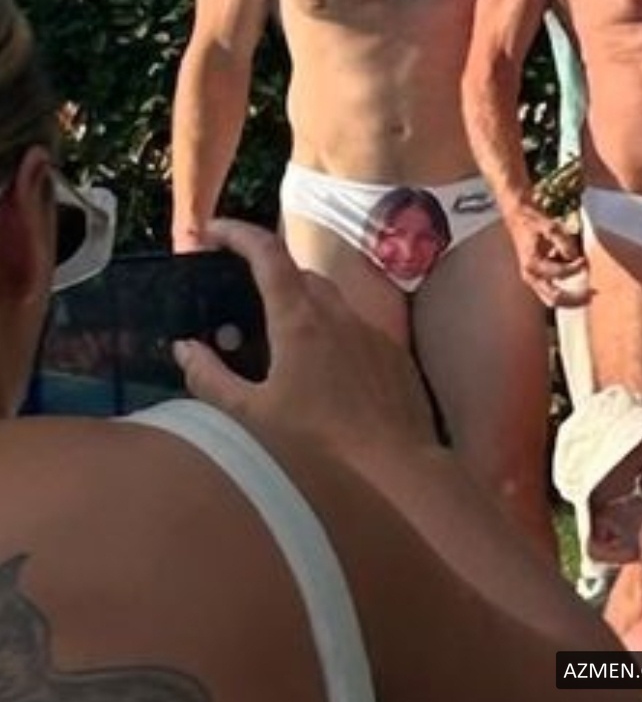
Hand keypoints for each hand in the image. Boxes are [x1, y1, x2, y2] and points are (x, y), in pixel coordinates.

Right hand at [174, 219, 436, 468]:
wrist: (398, 469)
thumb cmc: (319, 445)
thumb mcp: (252, 417)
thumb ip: (211, 379)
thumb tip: (184, 347)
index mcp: (299, 320)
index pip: (266, 253)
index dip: (236, 233)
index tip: (212, 232)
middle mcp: (338, 314)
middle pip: (299, 274)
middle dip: (268, 275)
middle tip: (241, 299)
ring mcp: (370, 332)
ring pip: (330, 300)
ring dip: (301, 305)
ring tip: (279, 341)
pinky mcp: (393, 354)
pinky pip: (356, 329)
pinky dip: (332, 335)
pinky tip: (324, 374)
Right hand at [506, 205, 589, 307]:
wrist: (517, 215)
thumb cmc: (533, 220)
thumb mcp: (550, 226)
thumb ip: (564, 243)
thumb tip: (575, 258)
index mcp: (532, 264)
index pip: (560, 273)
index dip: (576, 267)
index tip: (584, 260)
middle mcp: (530, 275)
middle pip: (554, 298)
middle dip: (574, 300)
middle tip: (592, 296)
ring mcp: (532, 277)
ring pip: (552, 298)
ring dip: (569, 295)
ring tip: (586, 289)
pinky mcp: (536, 276)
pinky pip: (552, 288)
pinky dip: (563, 286)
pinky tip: (569, 269)